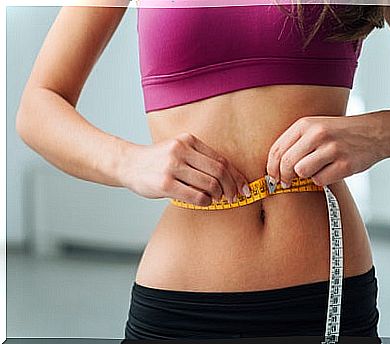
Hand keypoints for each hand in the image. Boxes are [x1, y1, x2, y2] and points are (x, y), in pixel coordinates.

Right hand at [119, 132, 250, 205]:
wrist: (128, 164)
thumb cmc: (158, 162)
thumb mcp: (179, 151)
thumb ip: (200, 160)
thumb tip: (231, 178)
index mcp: (188, 140)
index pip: (221, 159)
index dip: (236, 176)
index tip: (244, 187)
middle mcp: (181, 150)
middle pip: (219, 171)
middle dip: (231, 187)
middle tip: (234, 197)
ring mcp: (172, 166)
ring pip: (210, 184)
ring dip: (218, 195)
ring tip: (217, 199)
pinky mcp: (165, 183)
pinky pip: (196, 195)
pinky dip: (206, 201)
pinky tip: (204, 202)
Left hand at [265, 115, 387, 186]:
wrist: (375, 132)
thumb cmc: (340, 133)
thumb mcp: (315, 128)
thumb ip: (295, 143)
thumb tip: (274, 168)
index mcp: (306, 124)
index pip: (278, 149)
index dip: (271, 167)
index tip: (272, 176)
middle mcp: (318, 134)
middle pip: (287, 163)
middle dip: (283, 176)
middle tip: (286, 182)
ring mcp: (332, 149)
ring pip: (302, 172)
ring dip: (305, 176)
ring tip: (314, 170)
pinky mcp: (344, 164)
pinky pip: (320, 180)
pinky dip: (321, 180)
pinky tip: (330, 171)